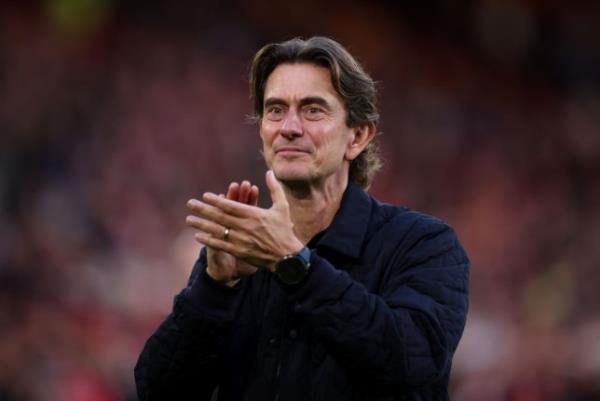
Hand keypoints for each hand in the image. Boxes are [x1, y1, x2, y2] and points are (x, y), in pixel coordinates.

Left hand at [186, 171, 303, 271]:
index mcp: (254, 215)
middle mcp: (246, 227)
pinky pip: (220, 245)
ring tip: (189, 220)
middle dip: (203, 210)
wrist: (287, 257)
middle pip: (220, 217)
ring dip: (202, 225)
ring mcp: (241, 240)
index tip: (205, 195)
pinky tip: (198, 236)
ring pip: (217, 231)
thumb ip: (274, 188)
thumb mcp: (282, 207)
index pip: (231, 206)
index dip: (217, 200)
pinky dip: (208, 241)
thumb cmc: (284, 230)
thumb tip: (269, 172)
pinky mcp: (239, 252)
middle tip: (190, 204)